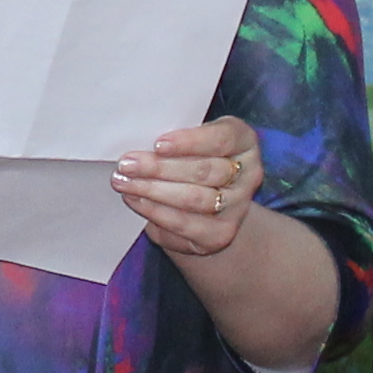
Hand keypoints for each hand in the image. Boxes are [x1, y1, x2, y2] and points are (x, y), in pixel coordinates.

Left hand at [115, 116, 264, 259]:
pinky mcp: (220, 234)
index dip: (190, 141)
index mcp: (243, 142)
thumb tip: (137, 141)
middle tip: (126, 164)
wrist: (205, 205)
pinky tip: (135, 200)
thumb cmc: (190, 159)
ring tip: (124, 182)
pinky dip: (155, 212)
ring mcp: (237, 207)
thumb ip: (173, 139)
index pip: (222, 138)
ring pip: (194, 199)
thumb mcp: (188, 141)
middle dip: (160, 168)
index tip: (158, 144)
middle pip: (205, 171)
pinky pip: (185, 224)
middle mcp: (248, 175)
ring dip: (153, 191)